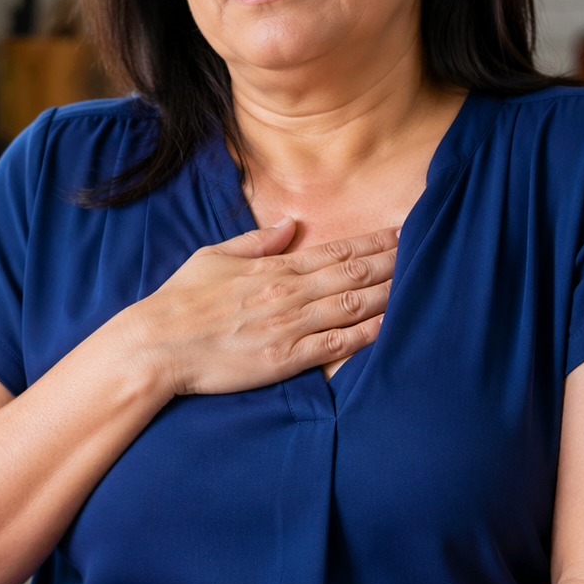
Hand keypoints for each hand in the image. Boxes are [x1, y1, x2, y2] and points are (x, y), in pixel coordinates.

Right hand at [121, 218, 397, 395]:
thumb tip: (289, 224)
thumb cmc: (179, 301)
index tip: (401, 231)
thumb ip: (256, 241)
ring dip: (389, 292)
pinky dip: (366, 333)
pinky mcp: (285, 359)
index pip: (334, 251)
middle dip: (393, 261)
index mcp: (272, 268)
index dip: (372, 242)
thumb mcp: (213, 257)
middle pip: (353, 273)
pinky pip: (335, 345)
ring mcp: (289, 326)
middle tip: (426, 249)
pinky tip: (391, 326)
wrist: (156, 345)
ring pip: (352, 305)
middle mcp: (288, 293)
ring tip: (421, 281)